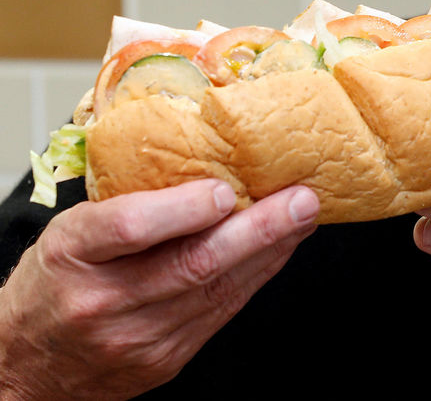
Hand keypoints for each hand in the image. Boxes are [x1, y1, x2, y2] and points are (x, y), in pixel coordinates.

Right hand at [0, 179, 318, 398]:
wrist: (29, 365)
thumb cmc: (55, 284)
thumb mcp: (70, 232)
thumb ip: (129, 205)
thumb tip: (206, 165)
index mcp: (73, 254)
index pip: (130, 227)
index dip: (183, 208)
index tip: (225, 190)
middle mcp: (105, 300)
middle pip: (193, 264)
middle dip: (259, 229)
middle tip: (301, 200)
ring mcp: (138, 337)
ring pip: (218, 289)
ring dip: (270, 250)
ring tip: (302, 219)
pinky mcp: (165, 359)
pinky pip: (222, 311)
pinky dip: (256, 276)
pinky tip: (277, 251)